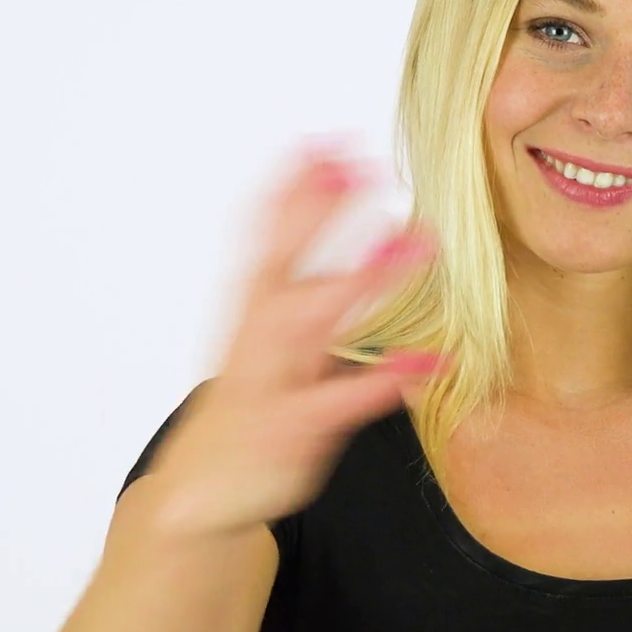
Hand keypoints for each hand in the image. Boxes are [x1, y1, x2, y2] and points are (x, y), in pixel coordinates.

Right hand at [136, 140, 444, 538]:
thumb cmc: (247, 401)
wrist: (200, 493)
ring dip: (364, 279)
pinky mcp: (292, 429)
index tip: (328, 138)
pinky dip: (384, 378)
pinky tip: (431, 359)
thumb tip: (326, 212)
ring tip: (417, 241)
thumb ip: (299, 276)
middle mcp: (255, 338)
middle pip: (282, 263)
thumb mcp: (264, 334)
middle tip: (360, 165)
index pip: (264, 232)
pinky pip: (340, 401)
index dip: (294, 185)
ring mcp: (270, 382)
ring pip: (311, 323)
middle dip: (317, 214)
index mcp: (250, 308)